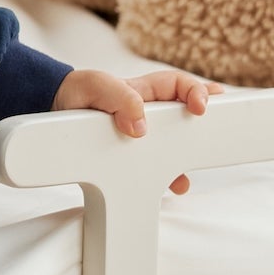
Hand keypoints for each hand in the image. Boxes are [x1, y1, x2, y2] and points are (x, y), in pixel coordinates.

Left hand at [51, 66, 225, 194]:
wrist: (50, 110)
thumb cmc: (76, 91)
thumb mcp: (95, 86)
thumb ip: (120, 98)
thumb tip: (141, 125)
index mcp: (145, 90)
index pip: (180, 87)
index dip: (196, 93)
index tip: (201, 108)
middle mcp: (149, 112)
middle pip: (185, 118)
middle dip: (206, 126)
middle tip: (223, 131)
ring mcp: (141, 134)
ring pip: (173, 146)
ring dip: (184, 159)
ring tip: (187, 177)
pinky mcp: (129, 155)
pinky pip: (155, 166)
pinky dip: (164, 176)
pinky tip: (170, 187)